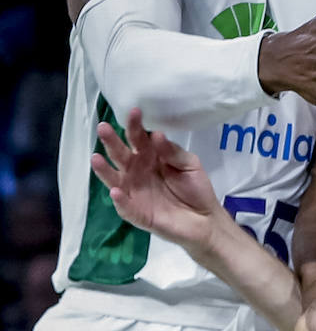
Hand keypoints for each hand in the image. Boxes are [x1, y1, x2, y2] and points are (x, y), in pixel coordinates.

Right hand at [92, 108, 220, 252]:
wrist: (205, 219)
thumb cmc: (195, 188)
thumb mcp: (190, 164)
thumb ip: (173, 151)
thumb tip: (156, 135)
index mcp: (150, 157)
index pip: (138, 139)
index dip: (135, 126)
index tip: (134, 112)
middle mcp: (137, 172)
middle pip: (121, 155)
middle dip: (111, 142)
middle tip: (103, 127)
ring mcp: (134, 192)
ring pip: (114, 179)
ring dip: (104, 169)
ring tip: (96, 158)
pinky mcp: (137, 213)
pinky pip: (125, 206)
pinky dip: (120, 200)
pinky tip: (116, 191)